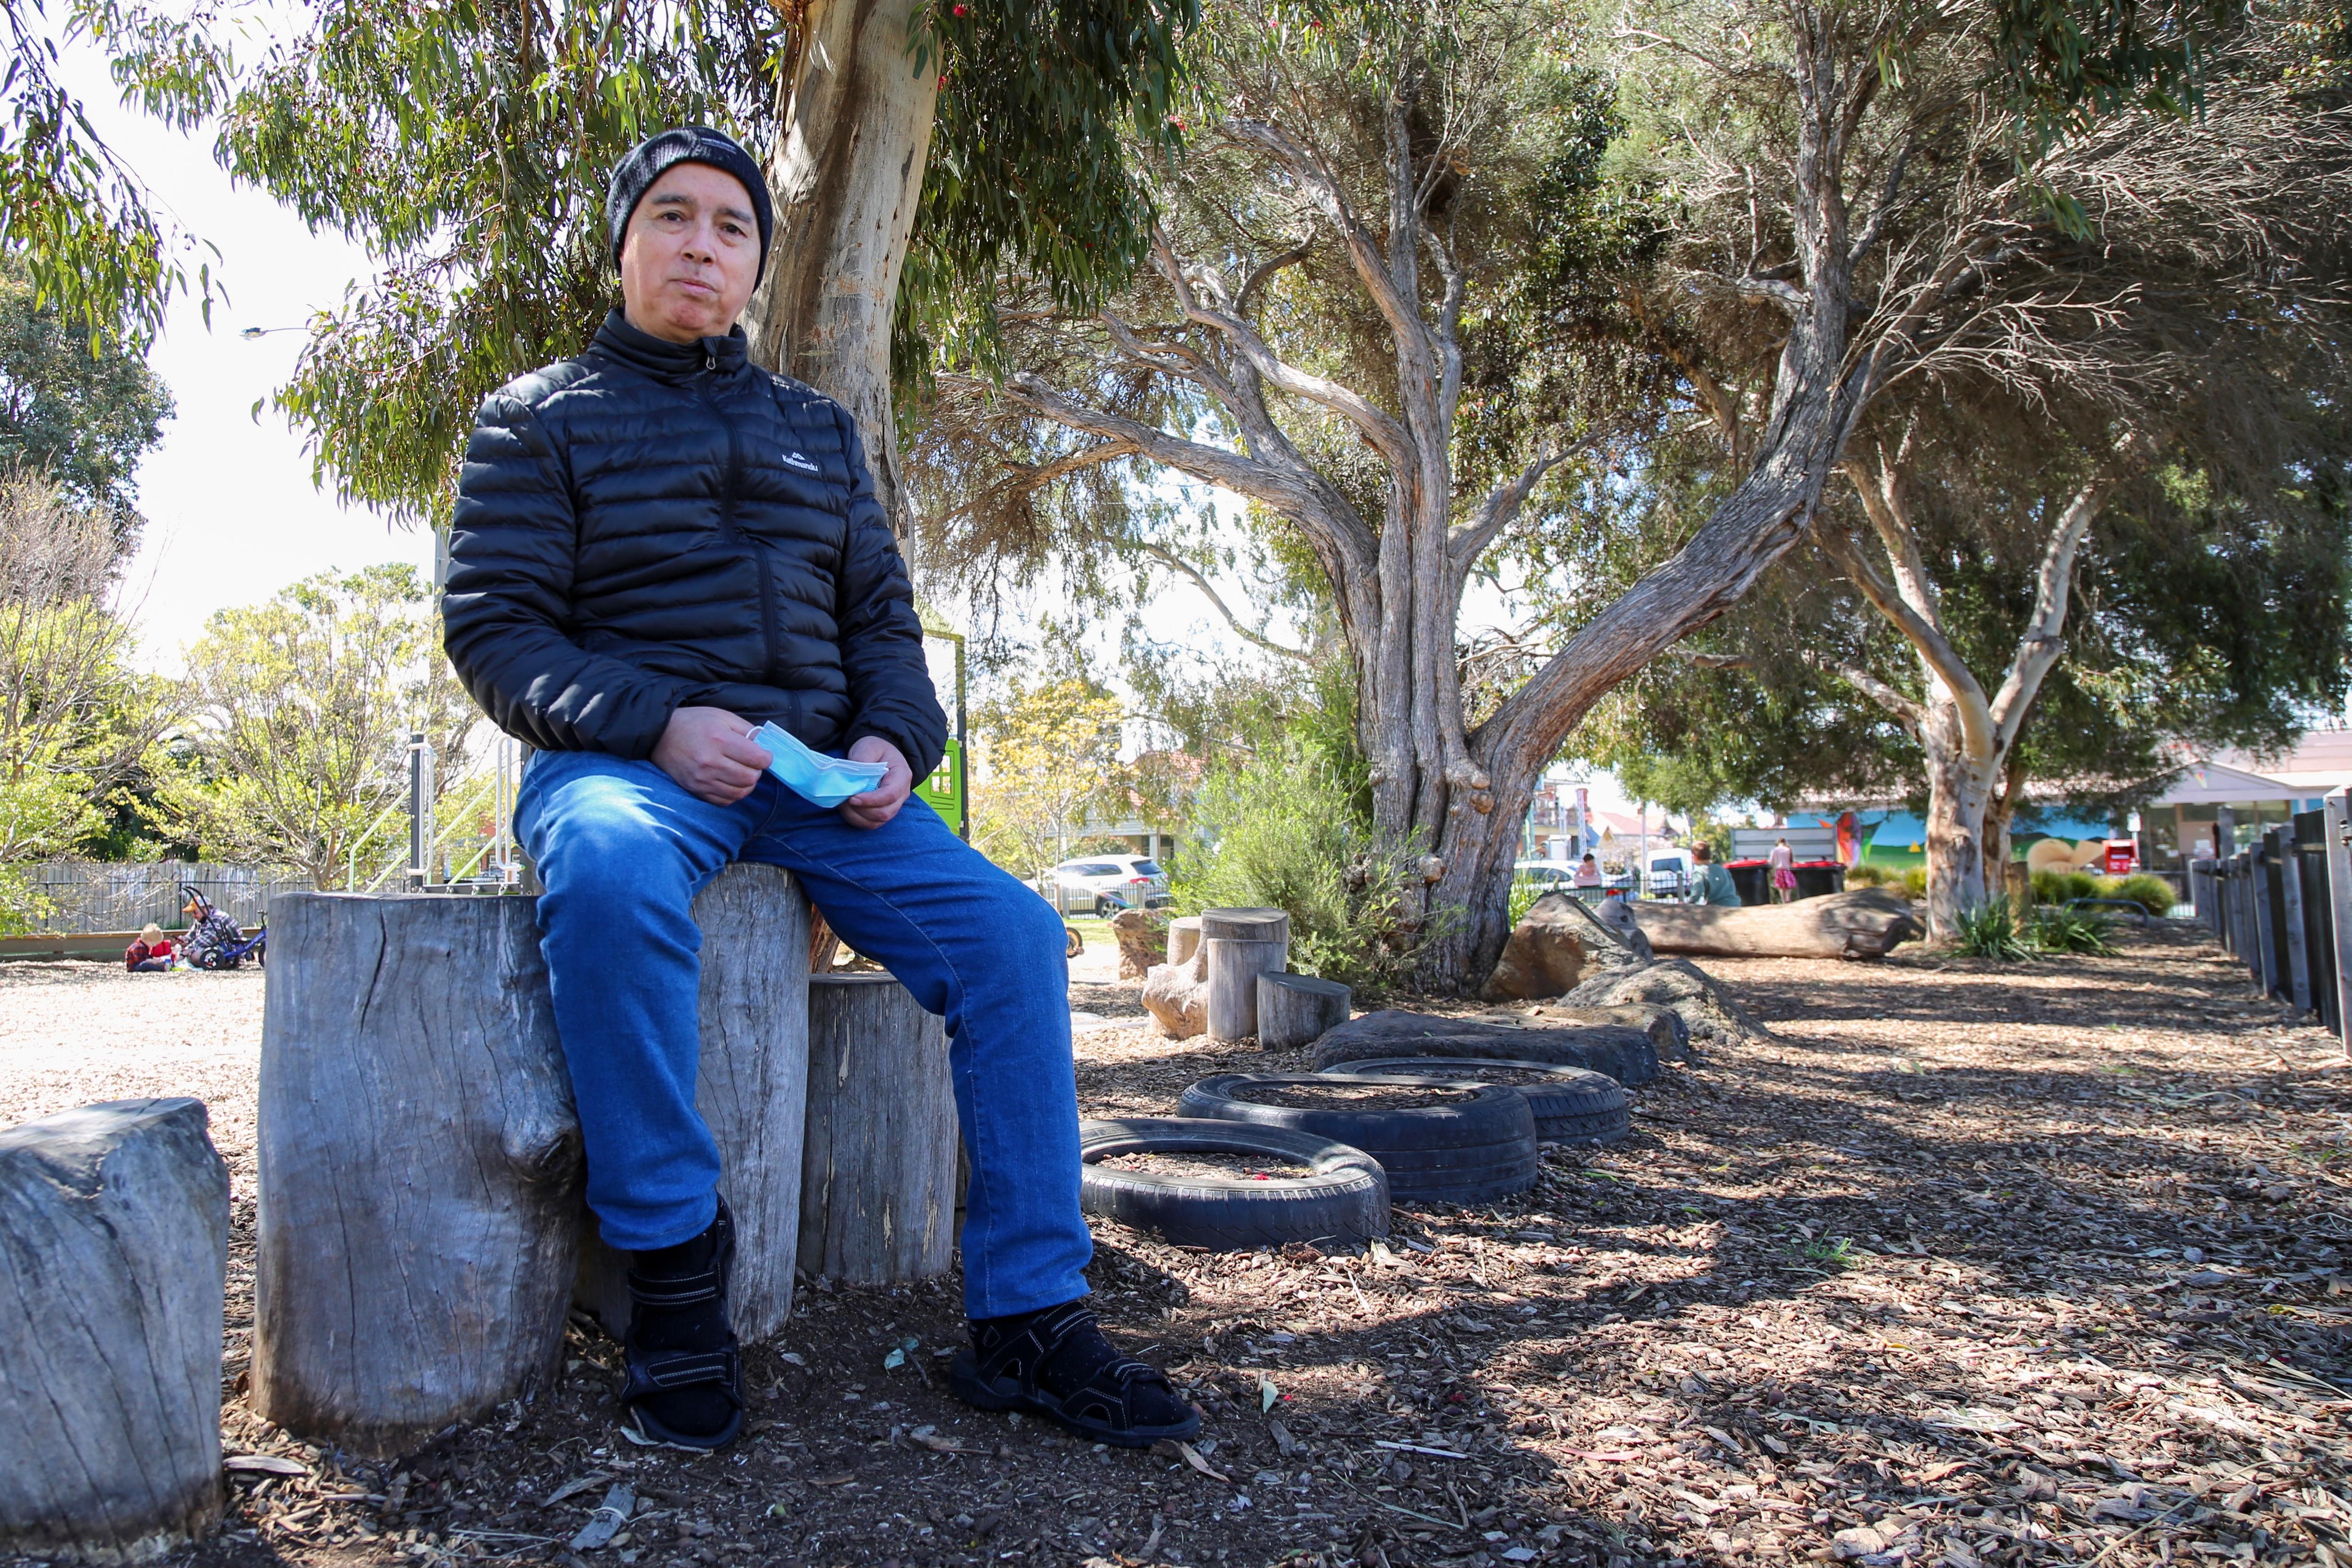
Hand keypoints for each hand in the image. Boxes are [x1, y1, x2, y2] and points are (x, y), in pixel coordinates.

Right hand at [651, 706, 771, 804]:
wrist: (660, 736)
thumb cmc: (694, 723)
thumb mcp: (723, 716)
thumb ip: (747, 730)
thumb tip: (765, 746)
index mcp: (719, 740)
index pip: (757, 759)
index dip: (766, 758)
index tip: (763, 755)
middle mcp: (710, 762)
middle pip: (750, 778)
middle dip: (756, 771)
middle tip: (751, 763)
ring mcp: (702, 779)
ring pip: (739, 793)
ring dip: (746, 784)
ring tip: (741, 772)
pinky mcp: (696, 790)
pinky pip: (725, 801)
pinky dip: (733, 793)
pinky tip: (730, 781)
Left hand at [838, 735, 911, 829]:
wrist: (879, 754)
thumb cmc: (875, 749)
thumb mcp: (869, 747)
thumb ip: (863, 759)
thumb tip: (854, 778)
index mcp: (902, 776)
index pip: (890, 795)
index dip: (871, 800)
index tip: (852, 798)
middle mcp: (902, 794)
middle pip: (884, 813)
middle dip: (861, 809)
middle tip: (844, 799)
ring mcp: (894, 805)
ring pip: (877, 821)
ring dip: (857, 816)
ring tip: (844, 803)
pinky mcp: (883, 811)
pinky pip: (871, 823)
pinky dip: (857, 819)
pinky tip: (847, 809)